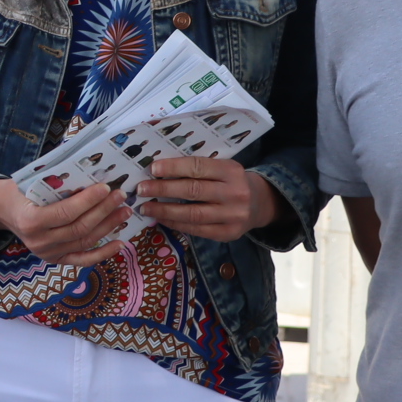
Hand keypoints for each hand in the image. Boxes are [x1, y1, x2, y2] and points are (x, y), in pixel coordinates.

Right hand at [0, 177, 133, 268]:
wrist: (4, 211)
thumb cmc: (20, 192)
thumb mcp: (31, 183)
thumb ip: (56, 183)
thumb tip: (92, 175)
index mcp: (31, 221)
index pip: (66, 213)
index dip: (88, 201)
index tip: (106, 188)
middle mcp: (39, 242)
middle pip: (79, 228)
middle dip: (103, 211)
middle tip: (120, 196)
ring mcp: (48, 254)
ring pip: (85, 242)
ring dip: (108, 226)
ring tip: (124, 212)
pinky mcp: (56, 260)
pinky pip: (83, 259)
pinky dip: (103, 253)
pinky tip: (120, 243)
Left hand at [134, 158, 277, 241]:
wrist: (260, 203)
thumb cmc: (232, 181)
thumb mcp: (222, 168)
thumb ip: (198, 168)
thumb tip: (158, 171)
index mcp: (231, 170)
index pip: (198, 167)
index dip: (174, 168)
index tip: (152, 169)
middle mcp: (235, 193)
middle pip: (193, 191)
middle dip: (163, 190)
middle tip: (141, 189)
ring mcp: (233, 216)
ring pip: (192, 214)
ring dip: (164, 211)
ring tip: (145, 208)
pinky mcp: (228, 234)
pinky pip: (197, 229)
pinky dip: (176, 224)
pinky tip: (162, 219)